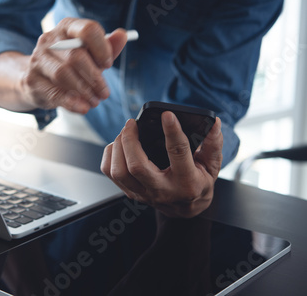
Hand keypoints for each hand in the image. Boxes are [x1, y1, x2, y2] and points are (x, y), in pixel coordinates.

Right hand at [20, 18, 127, 113]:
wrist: (35, 78)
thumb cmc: (67, 64)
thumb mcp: (89, 55)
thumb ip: (106, 47)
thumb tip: (122, 36)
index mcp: (67, 27)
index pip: (87, 30)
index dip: (102, 49)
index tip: (108, 65)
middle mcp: (50, 39)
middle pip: (76, 56)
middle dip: (94, 77)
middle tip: (104, 93)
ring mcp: (37, 59)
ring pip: (63, 74)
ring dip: (83, 91)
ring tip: (94, 101)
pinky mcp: (31, 79)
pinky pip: (53, 91)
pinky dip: (70, 101)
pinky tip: (82, 107)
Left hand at [101, 112, 223, 217]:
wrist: (186, 210)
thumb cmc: (198, 184)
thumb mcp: (212, 166)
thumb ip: (213, 145)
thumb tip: (214, 123)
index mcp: (186, 182)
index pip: (177, 154)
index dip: (172, 132)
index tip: (167, 115)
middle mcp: (162, 190)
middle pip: (136, 166)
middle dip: (130, 140)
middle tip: (132, 123)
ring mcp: (143, 194)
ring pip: (119, 171)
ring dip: (118, 147)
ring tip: (125, 133)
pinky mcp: (131, 193)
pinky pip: (110, 173)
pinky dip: (110, 155)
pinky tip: (118, 145)